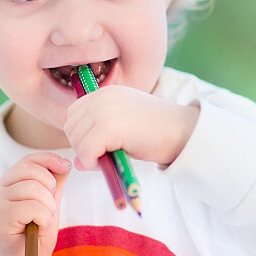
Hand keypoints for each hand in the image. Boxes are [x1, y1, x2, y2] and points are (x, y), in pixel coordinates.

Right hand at [0, 152, 69, 255]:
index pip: (28, 160)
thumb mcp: (48, 207)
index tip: (65, 166)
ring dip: (47, 208)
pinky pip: (33, 207)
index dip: (48, 160)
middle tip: (48, 211)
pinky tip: (38, 230)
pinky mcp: (0, 217)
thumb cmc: (32, 238)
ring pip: (34, 189)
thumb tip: (65, 164)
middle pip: (32, 171)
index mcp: (9, 184)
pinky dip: (43, 220)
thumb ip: (53, 186)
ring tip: (42, 223)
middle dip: (50, 189)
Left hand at [63, 85, 199, 171]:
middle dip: (81, 146)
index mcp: (107, 92)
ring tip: (109, 159)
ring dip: (87, 155)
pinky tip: (108, 163)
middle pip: (70, 126)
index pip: (74, 113)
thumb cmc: (159, 134)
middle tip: (102, 157)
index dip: (81, 134)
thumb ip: (99, 140)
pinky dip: (92, 162)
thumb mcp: (124, 132)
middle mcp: (103, 96)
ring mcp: (105, 110)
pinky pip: (85, 150)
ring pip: (75, 139)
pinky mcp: (109, 126)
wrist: (184, 132)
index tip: (98, 147)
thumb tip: (77, 163)